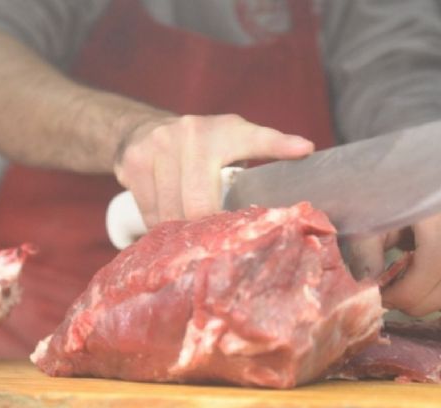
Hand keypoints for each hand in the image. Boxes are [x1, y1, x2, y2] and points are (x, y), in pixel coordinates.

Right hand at [114, 114, 313, 226]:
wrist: (141, 129)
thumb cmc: (200, 144)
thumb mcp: (234, 140)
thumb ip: (267, 147)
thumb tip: (306, 152)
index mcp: (225, 130)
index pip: (256, 139)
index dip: (279, 145)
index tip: (303, 149)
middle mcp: (191, 133)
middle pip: (200, 203)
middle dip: (206, 228)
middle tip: (214, 244)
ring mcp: (159, 147)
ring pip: (171, 213)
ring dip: (181, 232)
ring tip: (191, 238)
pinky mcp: (134, 162)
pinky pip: (150, 212)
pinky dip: (159, 227)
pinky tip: (167, 227)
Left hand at [344, 201, 440, 317]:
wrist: (396, 188)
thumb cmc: (377, 209)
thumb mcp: (362, 223)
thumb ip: (364, 250)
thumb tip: (372, 279)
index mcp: (436, 208)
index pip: (437, 261)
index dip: (410, 291)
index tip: (386, 297)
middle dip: (425, 303)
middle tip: (399, 300)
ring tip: (430, 297)